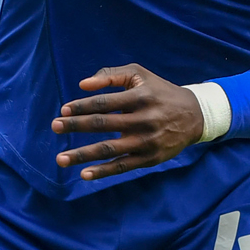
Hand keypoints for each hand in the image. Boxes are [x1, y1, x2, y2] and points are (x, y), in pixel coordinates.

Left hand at [52, 64, 204, 180]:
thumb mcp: (140, 75)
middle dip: (76, 126)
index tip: (63, 110)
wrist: (194, 116)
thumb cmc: (159, 91)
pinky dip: (103, 172)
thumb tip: (83, 85)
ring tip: (60, 158)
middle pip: (103, 124)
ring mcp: (146, 141)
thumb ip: (111, 75)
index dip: (82, 106)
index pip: (104, 102)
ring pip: (109, 149)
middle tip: (55, 127)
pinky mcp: (150, 158)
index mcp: (140, 97)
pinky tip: (84, 174)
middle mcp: (143, 119)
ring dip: (82, 155)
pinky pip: (122, 167)